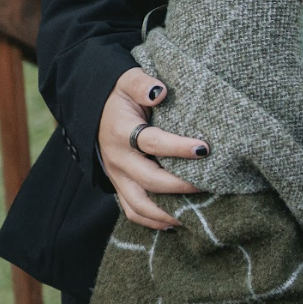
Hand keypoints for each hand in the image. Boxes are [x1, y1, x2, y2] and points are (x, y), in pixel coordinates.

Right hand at [99, 66, 205, 229]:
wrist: (92, 109)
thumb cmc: (119, 94)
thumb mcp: (128, 80)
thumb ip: (143, 84)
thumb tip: (161, 91)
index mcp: (121, 132)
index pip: (152, 143)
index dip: (178, 148)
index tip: (205, 149)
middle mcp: (118, 159)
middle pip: (149, 180)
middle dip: (180, 185)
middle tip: (210, 185)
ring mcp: (117, 176)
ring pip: (138, 204)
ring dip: (165, 212)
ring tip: (193, 215)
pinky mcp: (119, 185)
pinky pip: (131, 210)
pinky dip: (151, 221)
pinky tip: (174, 223)